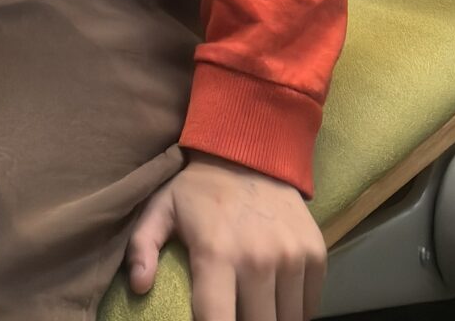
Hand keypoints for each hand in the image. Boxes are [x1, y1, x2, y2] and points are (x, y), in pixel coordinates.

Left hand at [125, 154, 324, 320]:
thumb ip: (143, 245)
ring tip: (252, 307)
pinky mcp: (315, 254)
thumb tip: (139, 286)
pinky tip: (277, 301)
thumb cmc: (199, 188)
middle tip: (230, 310)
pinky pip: (310, 306)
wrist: (249, 150)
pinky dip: (295, 311)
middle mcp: (258, 260)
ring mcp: (291, 258)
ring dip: (270, 319)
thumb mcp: (161, 208)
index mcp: (216, 253)